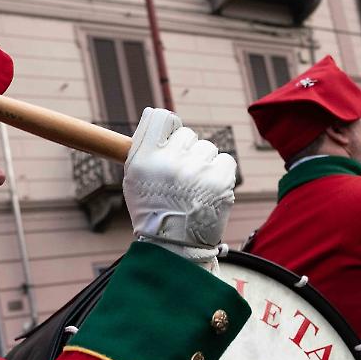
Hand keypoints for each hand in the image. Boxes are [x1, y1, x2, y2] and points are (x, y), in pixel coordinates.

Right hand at [124, 108, 237, 265]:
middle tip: (182, 177)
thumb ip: (142, 145)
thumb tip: (154, 112)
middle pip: (186, 134)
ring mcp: (196, 170)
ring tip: (195, 188)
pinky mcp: (220, 180)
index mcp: (144, 158)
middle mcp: (169, 161)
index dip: (169, 127)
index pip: (160, 117)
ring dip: (204, 164)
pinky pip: (226, 160)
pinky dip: (221, 173)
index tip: (171, 140)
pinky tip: (210, 190)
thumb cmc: (153, 211)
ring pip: (207, 148)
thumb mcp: (134, 178)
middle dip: (186, 152)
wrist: (175, 247)